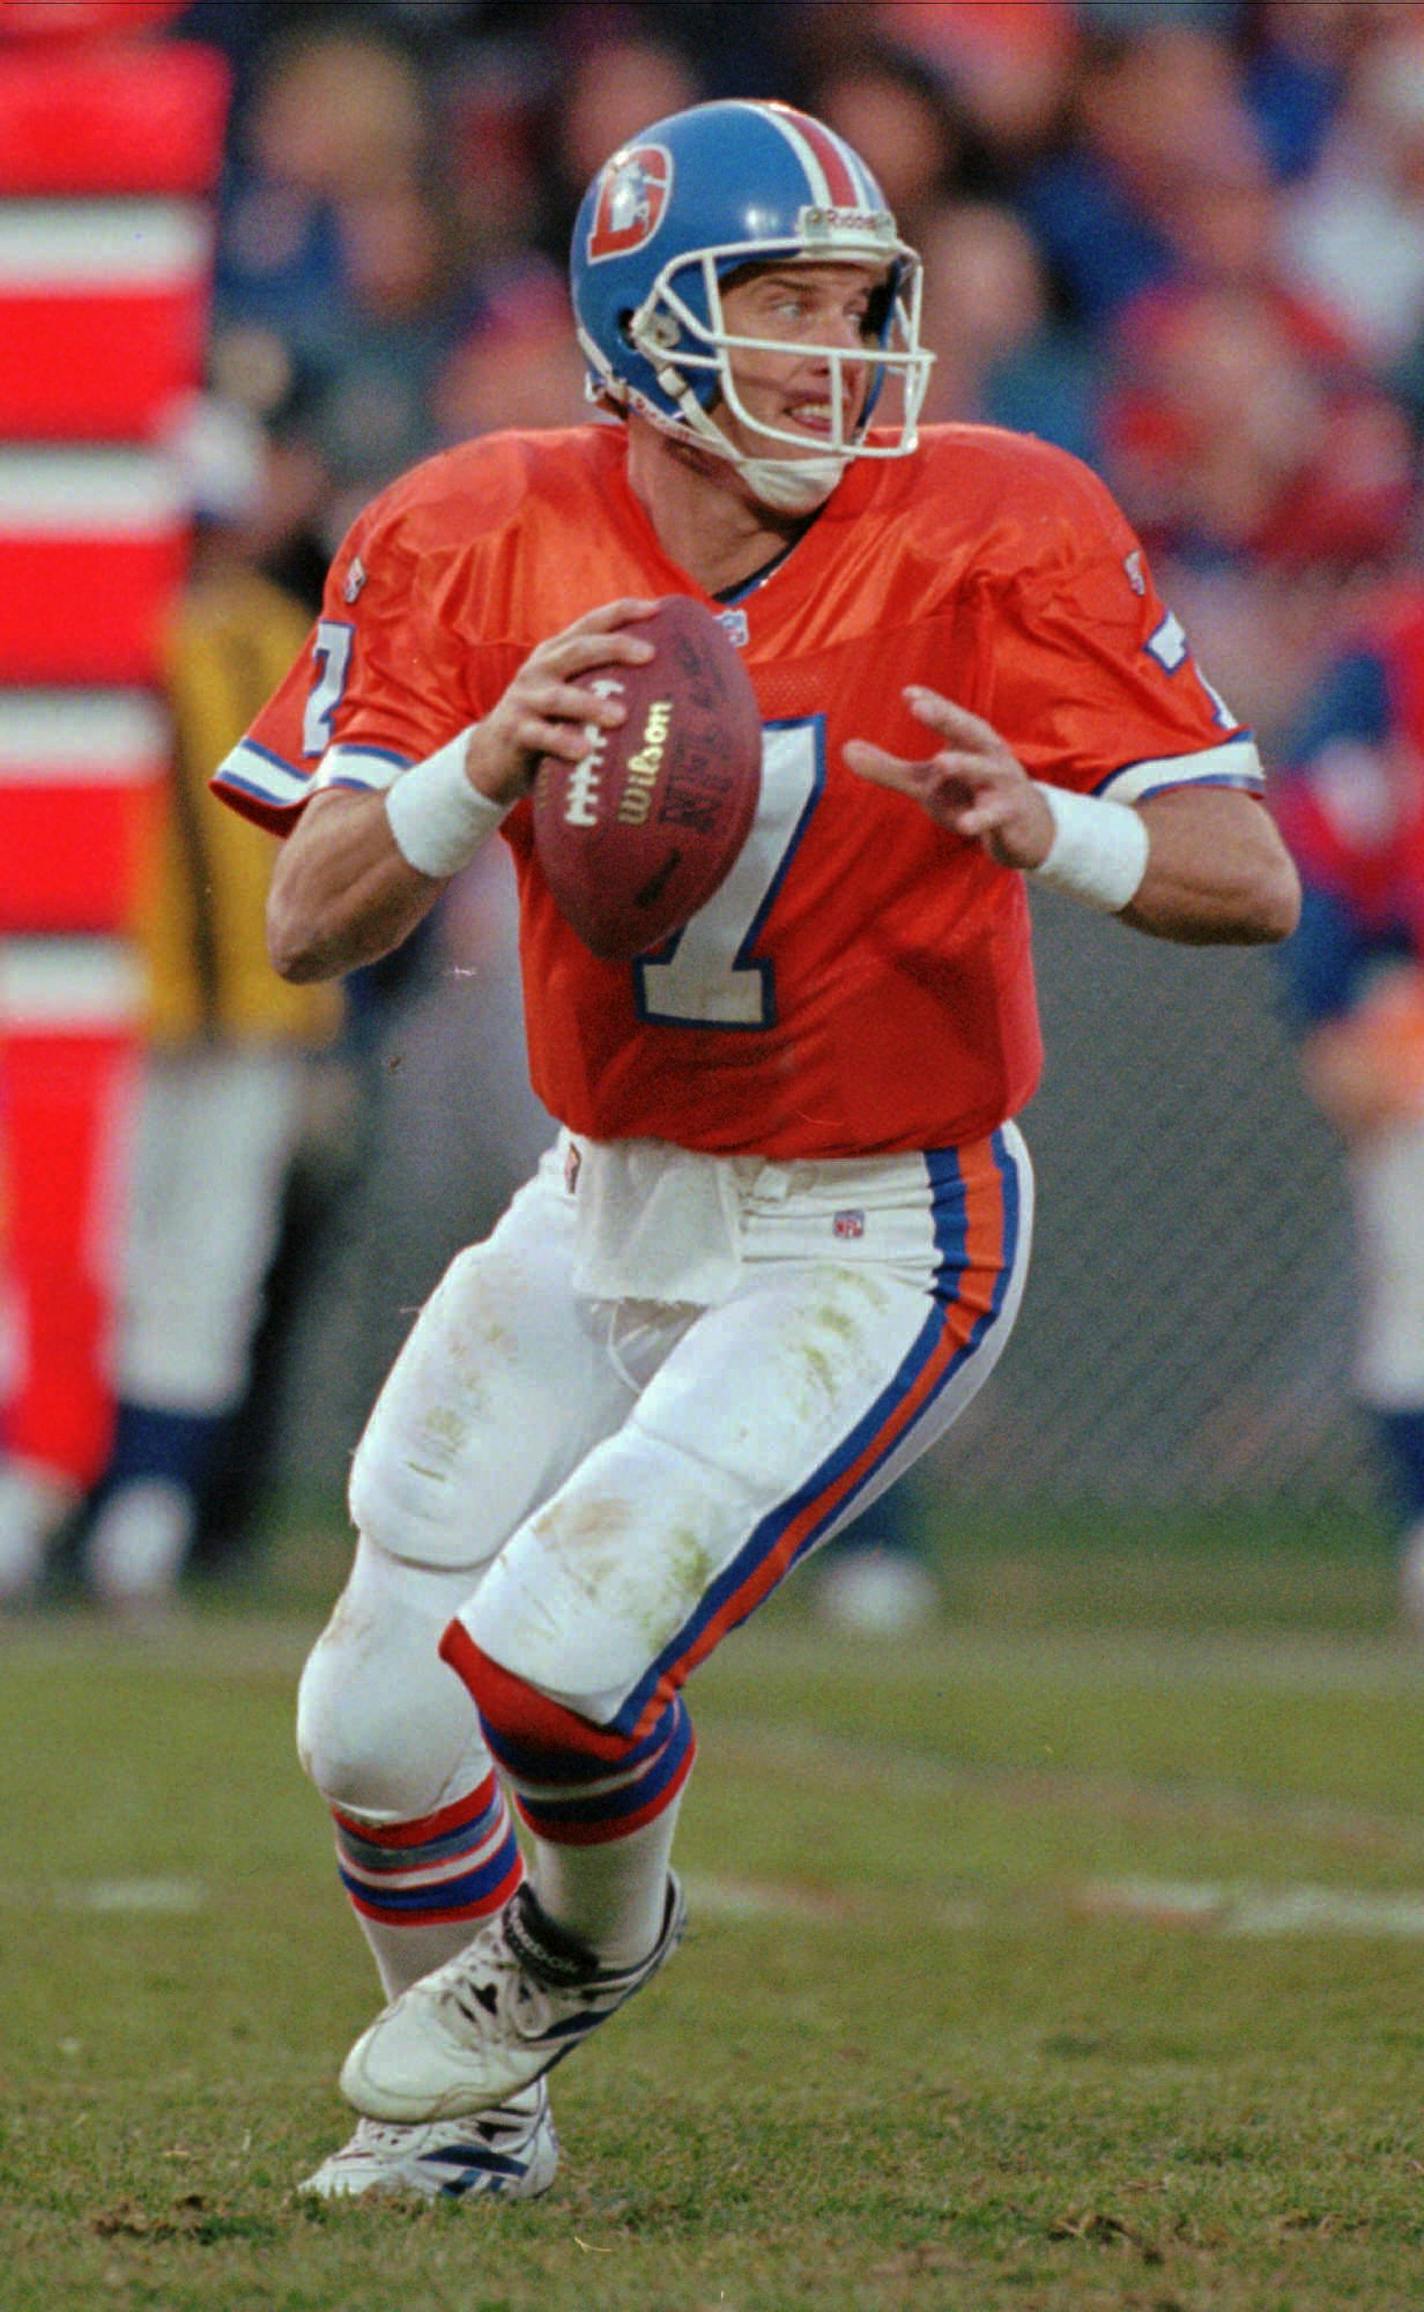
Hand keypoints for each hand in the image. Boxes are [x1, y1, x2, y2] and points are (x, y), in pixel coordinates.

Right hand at [463, 598, 659, 806]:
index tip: (658, 609)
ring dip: (590, 704)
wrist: (492, 758)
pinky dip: (561, 741)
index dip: (622, 612)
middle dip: (615, 648)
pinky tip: (583, 751)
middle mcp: (541, 669)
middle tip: (650, 655)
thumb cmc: (550, 725)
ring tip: (621, 717)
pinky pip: (540, 736)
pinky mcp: (515, 731)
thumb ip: (604, 686)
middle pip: (579, 650)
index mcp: (558, 654)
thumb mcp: (572, 696)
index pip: (591, 624)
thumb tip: (669, 688)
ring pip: (560, 697)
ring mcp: (525, 699)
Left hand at [844, 686, 1055, 870]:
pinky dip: (980, 818)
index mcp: (969, 741)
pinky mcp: (1009, 814)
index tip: (907, 693)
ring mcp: (1002, 784)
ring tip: (941, 762)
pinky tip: (965, 825)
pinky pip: (994, 815)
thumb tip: (845, 749)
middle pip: (969, 731)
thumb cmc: (969, 795)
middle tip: (921, 707)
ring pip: (985, 771)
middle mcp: (988, 755)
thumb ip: (888, 767)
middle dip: (947, 718)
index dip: (931, 704)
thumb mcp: (925, 783)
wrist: (1022, 829)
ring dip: (965, 765)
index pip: (949, 717)